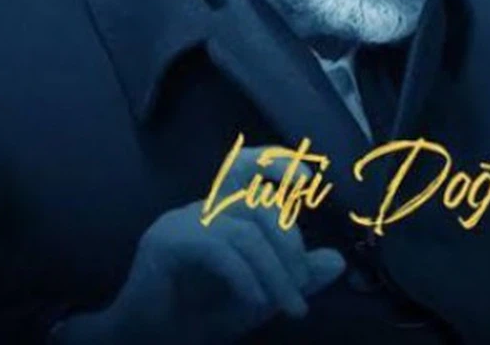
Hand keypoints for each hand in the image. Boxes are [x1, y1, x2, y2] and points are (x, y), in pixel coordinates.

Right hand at [55, 147, 345, 344]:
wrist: (151, 340)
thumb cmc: (203, 315)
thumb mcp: (263, 295)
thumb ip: (296, 277)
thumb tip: (338, 261)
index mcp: (223, 212)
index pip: (247, 166)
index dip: (277, 162)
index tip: (308, 180)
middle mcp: (202, 208)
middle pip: (257, 202)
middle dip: (290, 243)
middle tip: (302, 285)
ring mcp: (181, 222)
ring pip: (244, 231)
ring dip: (274, 271)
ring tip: (287, 305)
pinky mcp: (166, 243)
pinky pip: (218, 249)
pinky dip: (245, 276)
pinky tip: (256, 301)